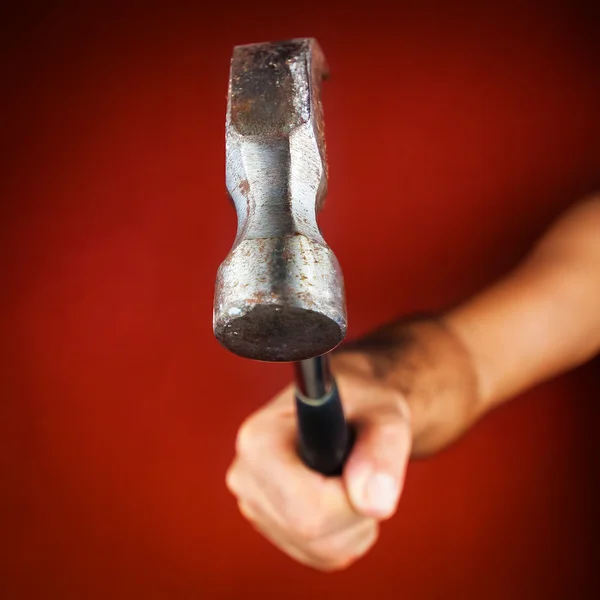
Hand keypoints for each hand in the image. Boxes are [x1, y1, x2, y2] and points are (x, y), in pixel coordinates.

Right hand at [226, 354, 411, 570]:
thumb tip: (375, 502)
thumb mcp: (384, 412)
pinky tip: (341, 494)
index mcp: (259, 438)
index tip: (363, 464)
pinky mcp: (270, 526)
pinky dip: (347, 534)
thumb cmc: (362, 404)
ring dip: (356, 523)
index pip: (306, 506)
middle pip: (312, 533)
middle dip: (355, 511)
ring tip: (353, 475)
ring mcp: (253, 504)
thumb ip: (384, 448)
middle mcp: (246, 475)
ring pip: (323, 550)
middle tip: (364, 468)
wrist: (347, 408)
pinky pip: (324, 556)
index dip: (350, 497)